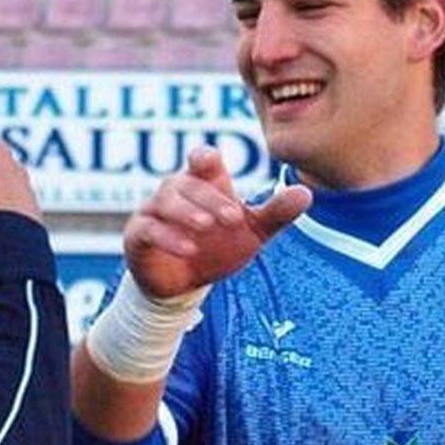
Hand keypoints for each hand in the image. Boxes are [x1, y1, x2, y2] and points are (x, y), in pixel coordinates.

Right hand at [123, 148, 309, 298]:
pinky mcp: (139, 236)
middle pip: (187, 182)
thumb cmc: (217, 249)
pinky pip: (149, 229)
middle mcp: (175, 192)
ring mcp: (153, 212)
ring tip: (206, 227)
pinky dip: (168, 237)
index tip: (210, 162)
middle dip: (210, 199)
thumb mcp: (252, 233)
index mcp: (203, 184)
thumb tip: (306, 193)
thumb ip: (275, 213)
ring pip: (165, 201)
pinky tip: (188, 248)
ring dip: (187, 212)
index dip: (204, 158)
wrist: (185, 287)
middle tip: (233, 218)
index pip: (201, 160)